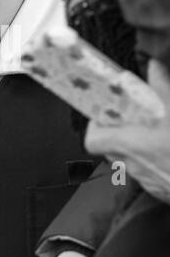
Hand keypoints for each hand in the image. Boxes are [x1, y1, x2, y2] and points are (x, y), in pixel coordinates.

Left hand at [84, 60, 169, 203]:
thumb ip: (163, 87)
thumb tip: (154, 65)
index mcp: (131, 144)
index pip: (93, 139)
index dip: (96, 125)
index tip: (105, 113)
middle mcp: (133, 166)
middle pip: (112, 148)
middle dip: (121, 133)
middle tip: (138, 119)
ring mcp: (148, 182)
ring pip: (132, 162)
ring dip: (140, 148)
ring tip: (160, 133)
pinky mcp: (161, 191)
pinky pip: (150, 174)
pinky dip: (156, 162)